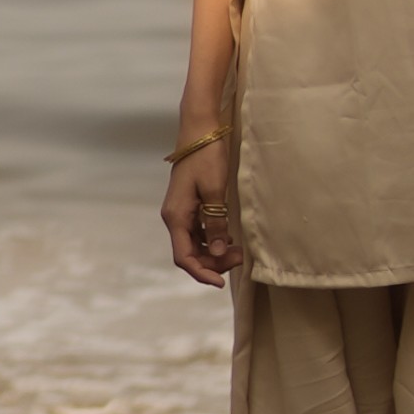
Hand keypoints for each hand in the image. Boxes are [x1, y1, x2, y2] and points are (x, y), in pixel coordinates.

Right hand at [163, 139, 241, 285]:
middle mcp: (174, 217)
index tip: (222, 282)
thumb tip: (216, 251)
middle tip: (239, 258)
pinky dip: (212, 240)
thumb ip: (215, 223)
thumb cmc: (207, 157)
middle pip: (189, 254)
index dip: (202, 273)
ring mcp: (180, 212)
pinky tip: (228, 238)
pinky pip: (198, 232)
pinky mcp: (188, 206)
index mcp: (176, 216)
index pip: (184, 257)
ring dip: (213, 253)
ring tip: (238, 250)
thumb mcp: (215, 191)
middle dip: (212, 263)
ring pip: (194, 244)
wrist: (200, 130)